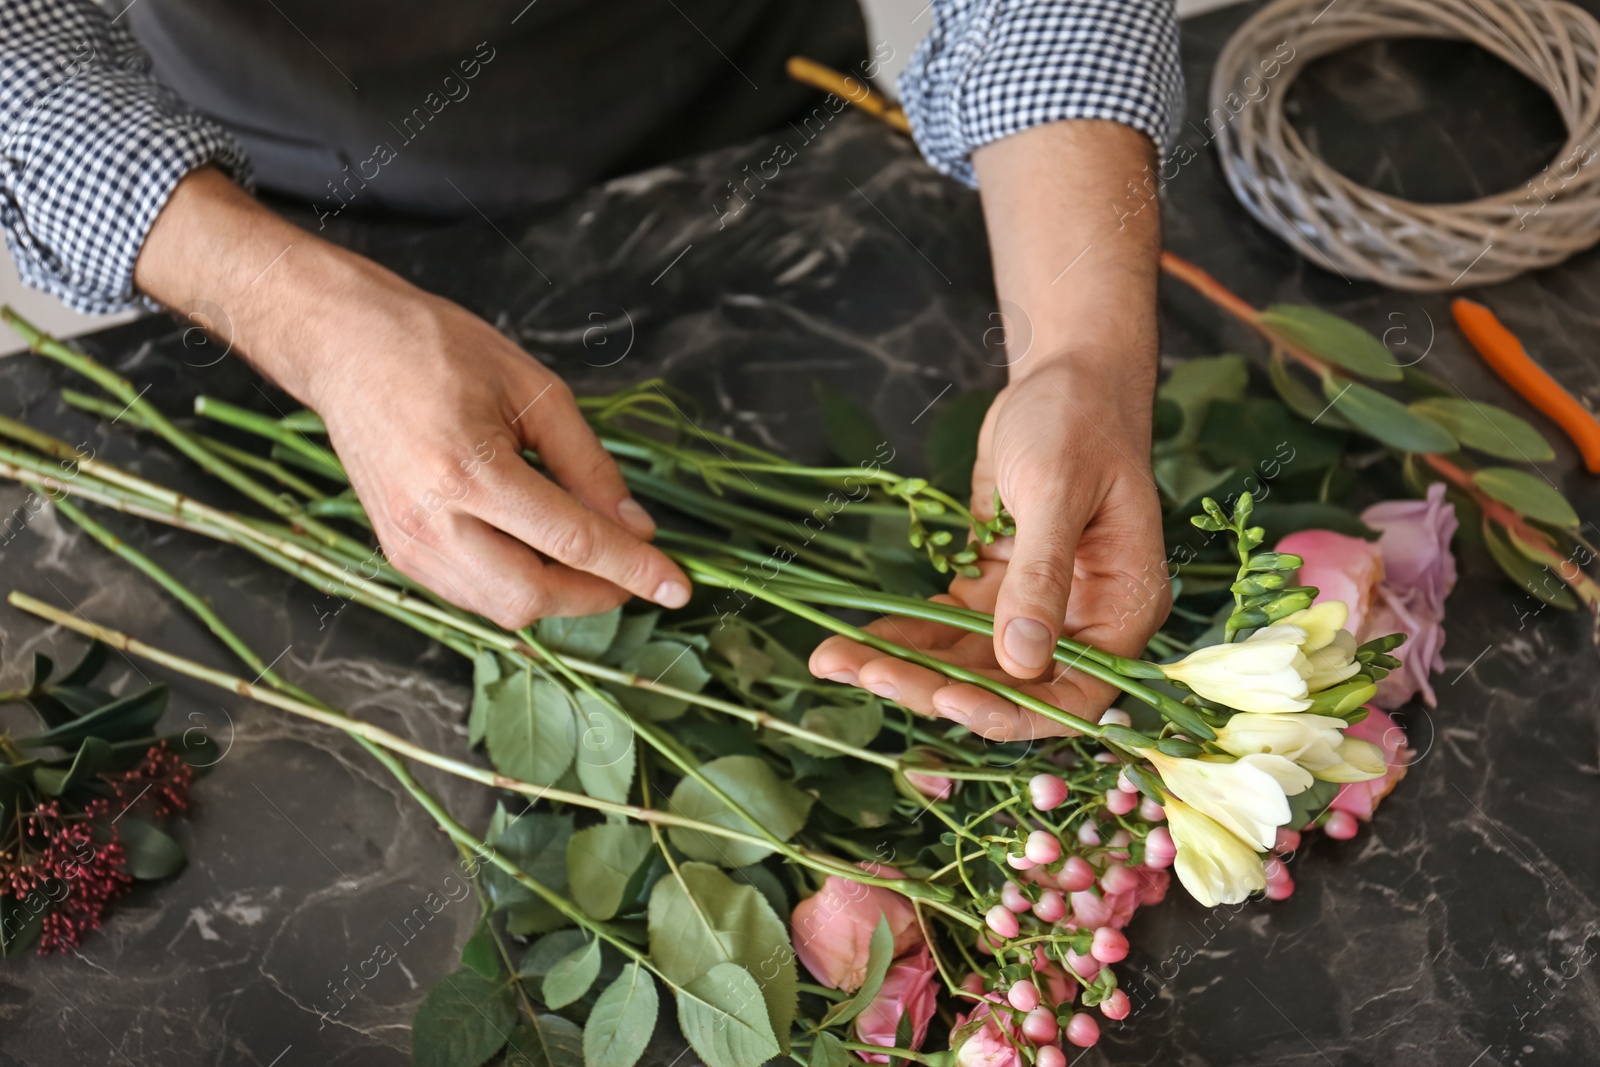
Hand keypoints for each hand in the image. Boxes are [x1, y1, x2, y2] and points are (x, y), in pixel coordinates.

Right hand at [135, 168, 689, 627]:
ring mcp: (406, 544)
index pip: (571, 541)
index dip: (633, 569)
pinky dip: (517, 587)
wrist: (345, 345)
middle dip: (595, 596)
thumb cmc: (435, 349)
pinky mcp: (396, 552)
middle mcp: (430, 520)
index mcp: (467, 470)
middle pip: (531, 596)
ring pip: (500, 608)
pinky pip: (471, 595)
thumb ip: (589, 465)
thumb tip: (635, 528)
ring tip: (594, 564)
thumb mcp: (535, 390)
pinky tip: (542, 557)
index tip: (679, 585)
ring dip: (558, 596)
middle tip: (636, 573)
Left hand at [809, 359, 1168, 740]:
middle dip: (932, 687)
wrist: (1065, 376)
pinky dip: (903, 634)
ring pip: (967, 663)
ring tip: (833, 661)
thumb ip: (1041, 575)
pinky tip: (852, 639)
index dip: (1011, 712)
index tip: (947, 704)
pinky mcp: (995, 588)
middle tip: (863, 674)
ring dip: (904, 667)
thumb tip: (1023, 661)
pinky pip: (946, 628)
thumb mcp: (1056, 491)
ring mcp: (1036, 610)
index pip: (1072, 696)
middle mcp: (1082, 624)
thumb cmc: (1077, 421)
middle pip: (1005, 686)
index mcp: (1122, 610)